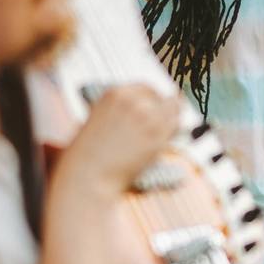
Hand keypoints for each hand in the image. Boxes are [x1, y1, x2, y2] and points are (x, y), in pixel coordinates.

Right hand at [60, 83, 181, 194]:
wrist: (88, 176)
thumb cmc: (88, 155)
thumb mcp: (98, 120)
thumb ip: (119, 110)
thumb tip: (139, 112)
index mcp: (114, 93)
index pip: (145, 87)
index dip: (152, 98)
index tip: (156, 106)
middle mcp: (133, 100)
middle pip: (160, 96)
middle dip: (162, 108)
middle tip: (164, 121)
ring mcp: (147, 116)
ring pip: (173, 109)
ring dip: (171, 118)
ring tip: (165, 132)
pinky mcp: (157, 135)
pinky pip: (176, 126)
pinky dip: (175, 131)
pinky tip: (167, 140)